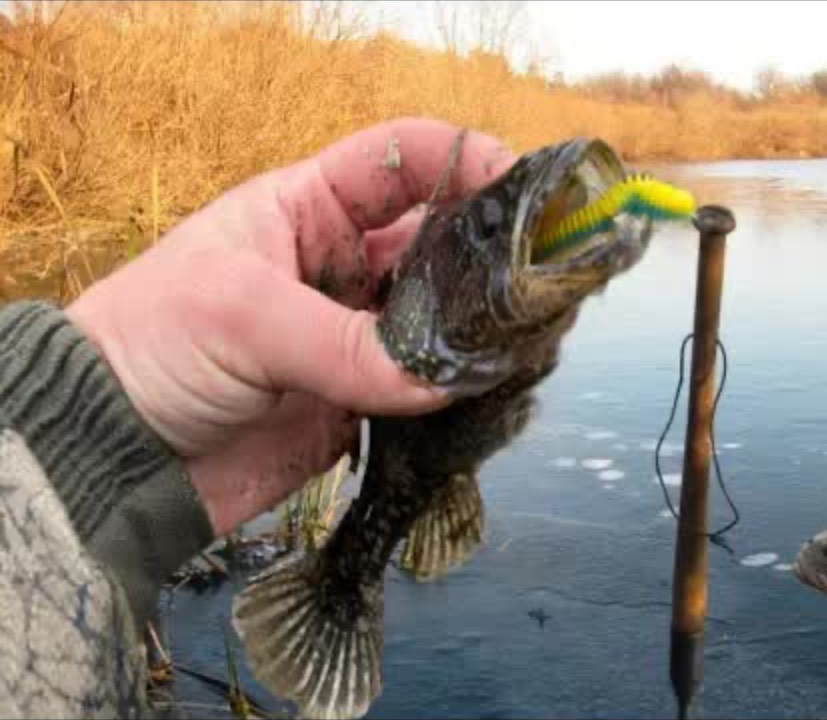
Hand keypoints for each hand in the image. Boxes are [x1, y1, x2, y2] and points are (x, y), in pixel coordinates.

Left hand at [65, 118, 514, 536]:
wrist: (110, 457)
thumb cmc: (152, 349)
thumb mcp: (241, 316)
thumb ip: (345, 346)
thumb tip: (442, 381)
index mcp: (309, 210)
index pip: (403, 161)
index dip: (464, 160)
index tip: (518, 188)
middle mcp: (345, 266)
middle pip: (442, 241)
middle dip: (492, 254)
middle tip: (541, 280)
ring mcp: (359, 335)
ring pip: (446, 318)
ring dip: (484, 328)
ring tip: (527, 339)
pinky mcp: (366, 402)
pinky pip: (431, 388)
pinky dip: (464, 392)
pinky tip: (494, 390)